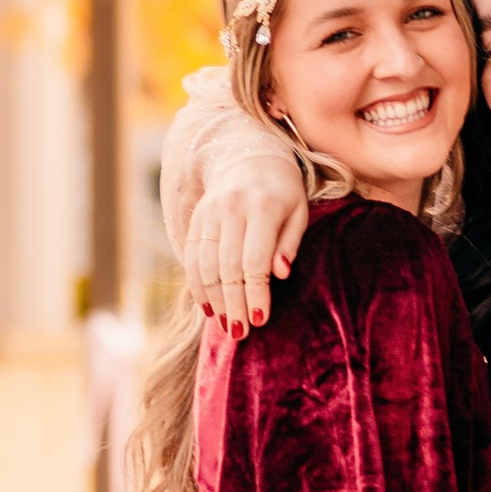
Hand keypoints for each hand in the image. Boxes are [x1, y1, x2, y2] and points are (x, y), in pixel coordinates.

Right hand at [189, 158, 311, 334]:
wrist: (249, 158)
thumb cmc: (283, 193)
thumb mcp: (298, 212)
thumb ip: (290, 243)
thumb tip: (280, 273)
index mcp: (263, 206)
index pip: (255, 259)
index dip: (256, 292)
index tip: (260, 320)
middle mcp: (232, 209)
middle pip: (228, 267)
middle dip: (234, 303)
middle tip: (241, 333)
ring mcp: (210, 213)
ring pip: (205, 265)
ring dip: (215, 300)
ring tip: (226, 326)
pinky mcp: (197, 219)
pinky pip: (191, 257)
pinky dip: (197, 285)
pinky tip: (208, 308)